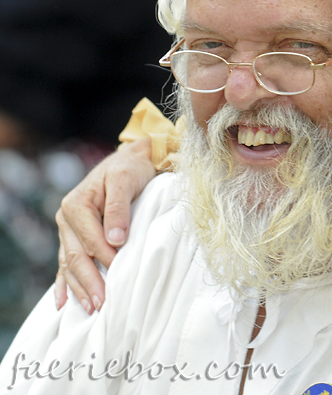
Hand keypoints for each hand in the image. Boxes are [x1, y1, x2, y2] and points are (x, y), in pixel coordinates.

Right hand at [54, 137, 155, 312]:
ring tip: (92, 309)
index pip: (91, 240)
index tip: (121, 274)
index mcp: (76, 205)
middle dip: (90, 282)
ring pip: (70, 264)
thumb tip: (116, 240)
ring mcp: (68, 229)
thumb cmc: (130, 168)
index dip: (106, 259)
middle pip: (77, 257)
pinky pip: (66, 263)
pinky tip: (63, 303)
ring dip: (80, 288)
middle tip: (103, 304)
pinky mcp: (75, 236)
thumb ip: (119, 208)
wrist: (130, 160)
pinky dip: (65, 283)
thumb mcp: (125, 180)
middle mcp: (67, 218)